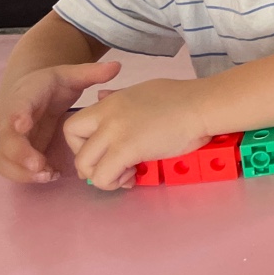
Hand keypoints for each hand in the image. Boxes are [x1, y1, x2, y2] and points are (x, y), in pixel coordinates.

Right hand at [0, 61, 121, 183]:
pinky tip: (51, 175)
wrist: (28, 91)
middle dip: (20, 154)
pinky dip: (27, 176)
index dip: (18, 116)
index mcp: (25, 97)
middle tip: (39, 165)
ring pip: (4, 160)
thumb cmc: (50, 85)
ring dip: (22, 171)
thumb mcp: (69, 75)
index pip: (17, 106)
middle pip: (7, 140)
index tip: (23, 125)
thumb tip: (117, 66)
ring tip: (48, 175)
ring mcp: (12, 140)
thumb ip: (90, 73)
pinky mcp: (17, 153)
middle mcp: (12, 121)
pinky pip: (13, 169)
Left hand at [62, 77, 210, 190]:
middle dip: (86, 159)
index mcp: (111, 101)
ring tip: (124, 174)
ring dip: (100, 175)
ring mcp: (115, 131)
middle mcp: (107, 114)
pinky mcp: (127, 149)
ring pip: (84, 164)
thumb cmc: (182, 98)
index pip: (74, 124)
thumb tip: (102, 96)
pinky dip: (113, 183)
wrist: (202, 105)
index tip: (104, 150)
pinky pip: (102, 177)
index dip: (82, 142)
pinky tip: (132, 177)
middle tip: (109, 164)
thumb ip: (119, 99)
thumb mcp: (143, 91)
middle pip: (71, 140)